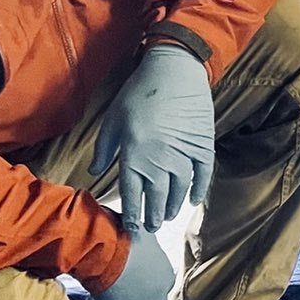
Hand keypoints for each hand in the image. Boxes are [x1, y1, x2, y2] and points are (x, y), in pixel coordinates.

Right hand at [89, 228, 173, 299]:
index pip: (161, 284)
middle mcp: (161, 291)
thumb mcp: (140, 233)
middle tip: (129, 296)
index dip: (148, 284)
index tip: (137, 281)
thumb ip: (144, 240)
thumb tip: (137, 231)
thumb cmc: (121, 235)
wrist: (107, 250)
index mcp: (165, 271)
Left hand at [91, 44, 214, 231]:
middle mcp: (160, 159)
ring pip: (179, 189)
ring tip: (168, 217)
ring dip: (173, 206)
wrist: (174, 70)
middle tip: (151, 229)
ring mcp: (184, 154)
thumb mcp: (114, 119)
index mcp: (135, 154)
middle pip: (157, 197)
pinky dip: (199, 189)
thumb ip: (104, 148)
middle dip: (153, 216)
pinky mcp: (203, 146)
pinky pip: (203, 175)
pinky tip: (193, 201)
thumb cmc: (139, 93)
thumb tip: (96, 172)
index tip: (132, 227)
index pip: (132, 193)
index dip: (132, 213)